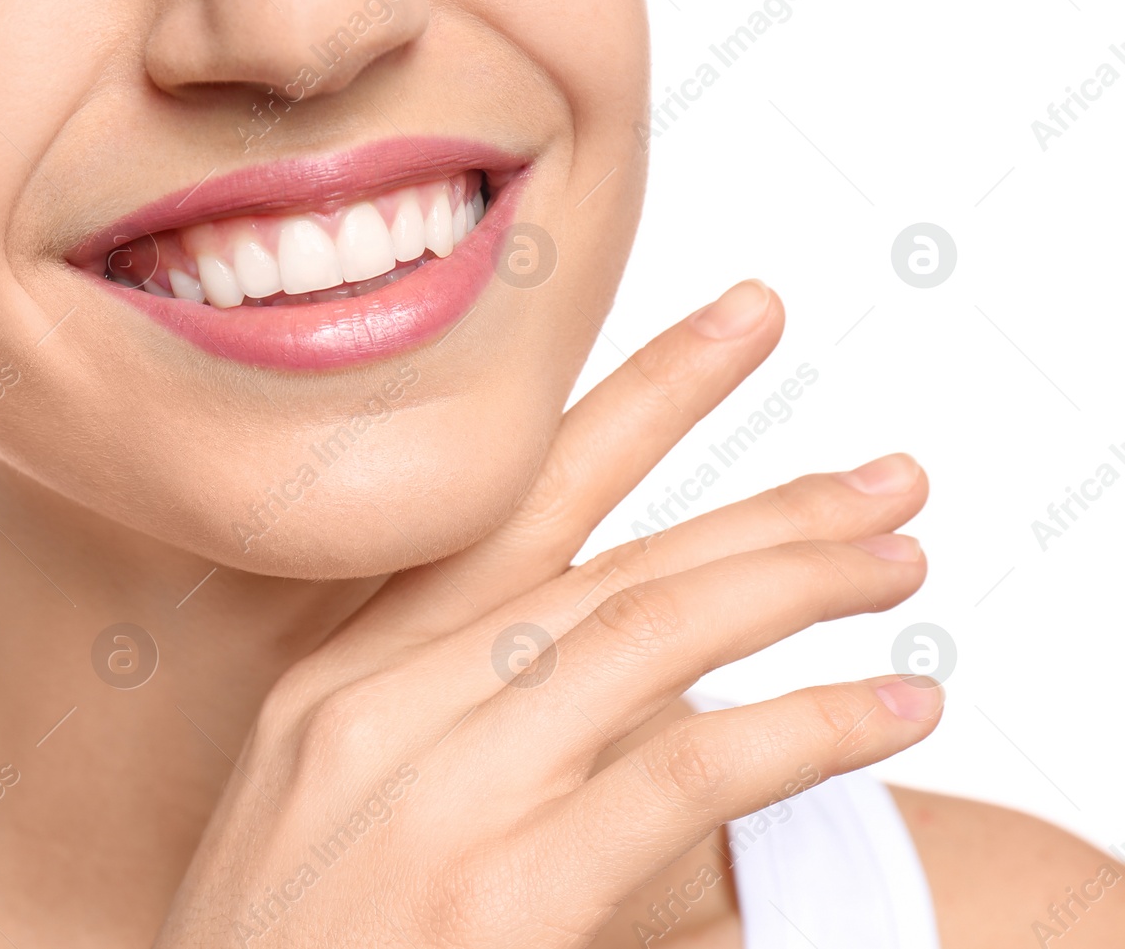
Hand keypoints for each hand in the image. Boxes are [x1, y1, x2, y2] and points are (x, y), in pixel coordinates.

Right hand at [153, 280, 940, 948]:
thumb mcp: (324, 811)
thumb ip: (433, 717)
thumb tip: (574, 657)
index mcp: (329, 677)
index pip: (502, 512)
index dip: (633, 408)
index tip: (729, 332)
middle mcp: (374, 707)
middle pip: (596, 558)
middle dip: (755, 499)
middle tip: (883, 467)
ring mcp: (430, 793)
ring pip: (647, 632)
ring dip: (796, 583)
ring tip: (900, 557)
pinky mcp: (496, 896)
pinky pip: (680, 772)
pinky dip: (803, 729)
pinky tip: (891, 710)